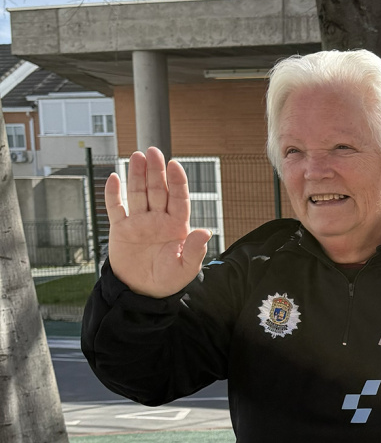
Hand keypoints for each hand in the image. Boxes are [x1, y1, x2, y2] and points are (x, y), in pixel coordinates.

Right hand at [105, 147, 210, 297]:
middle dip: (156, 171)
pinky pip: (116, 208)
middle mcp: (158, 220)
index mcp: (177, 226)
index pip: (178, 198)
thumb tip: (205, 232)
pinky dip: (113, 193)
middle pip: (157, 190)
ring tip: (137, 156)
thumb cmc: (169, 281)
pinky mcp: (121, 229)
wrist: (142, 292)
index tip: (174, 164)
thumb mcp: (186, 268)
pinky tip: (113, 177)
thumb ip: (195, 250)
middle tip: (153, 151)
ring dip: (137, 175)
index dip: (177, 181)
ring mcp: (139, 222)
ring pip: (138, 194)